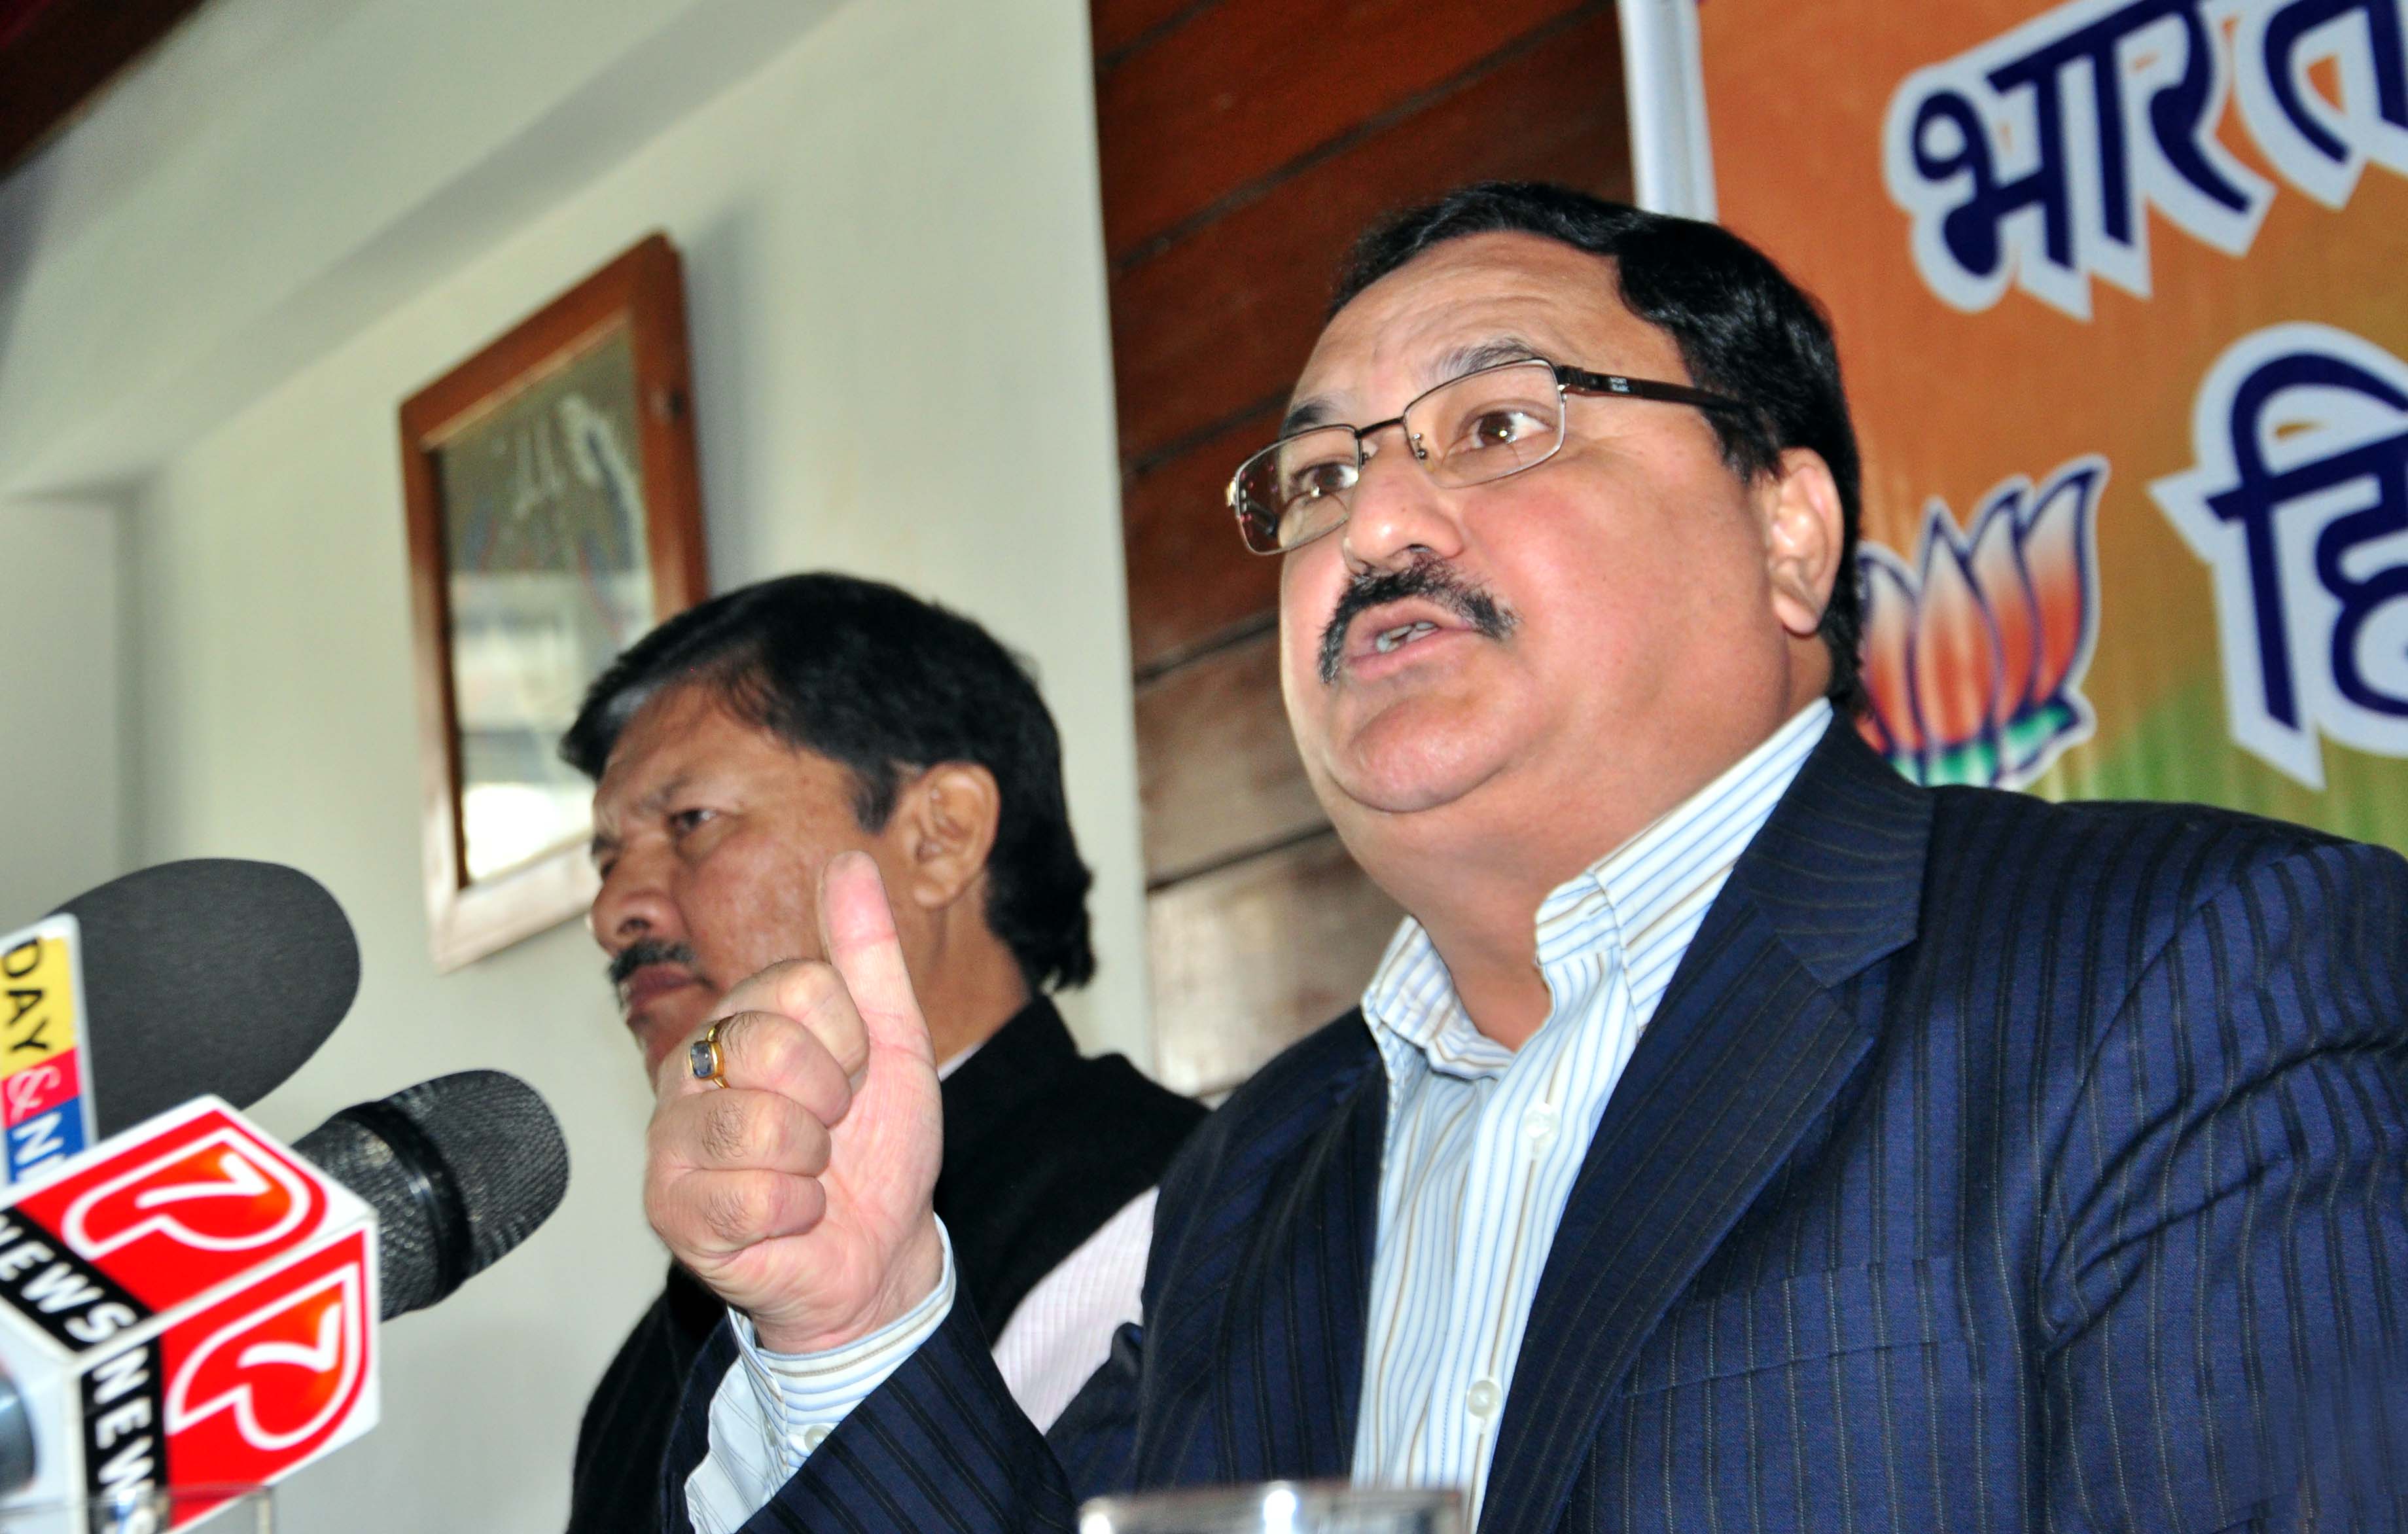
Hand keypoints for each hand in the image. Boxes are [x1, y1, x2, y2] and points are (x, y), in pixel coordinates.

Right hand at [643, 851, 944, 1352]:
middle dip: (831, 1099)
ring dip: (813, 1160)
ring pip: (756, 1122)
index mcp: (740, 1017)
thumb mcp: (892, 1041)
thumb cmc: (877, 1150)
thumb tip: (849, 858)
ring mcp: (672, 1139)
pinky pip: (750, 1196)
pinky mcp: (669, 1209)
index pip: (802, 985)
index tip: (853, 1077)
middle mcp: (690, 1068)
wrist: (879, 1254)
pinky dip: (795, 1213)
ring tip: (807, 1171)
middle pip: (769, 1043)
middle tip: (829, 1129)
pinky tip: (787, 1217)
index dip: (851, 1041)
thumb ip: (867, 952)